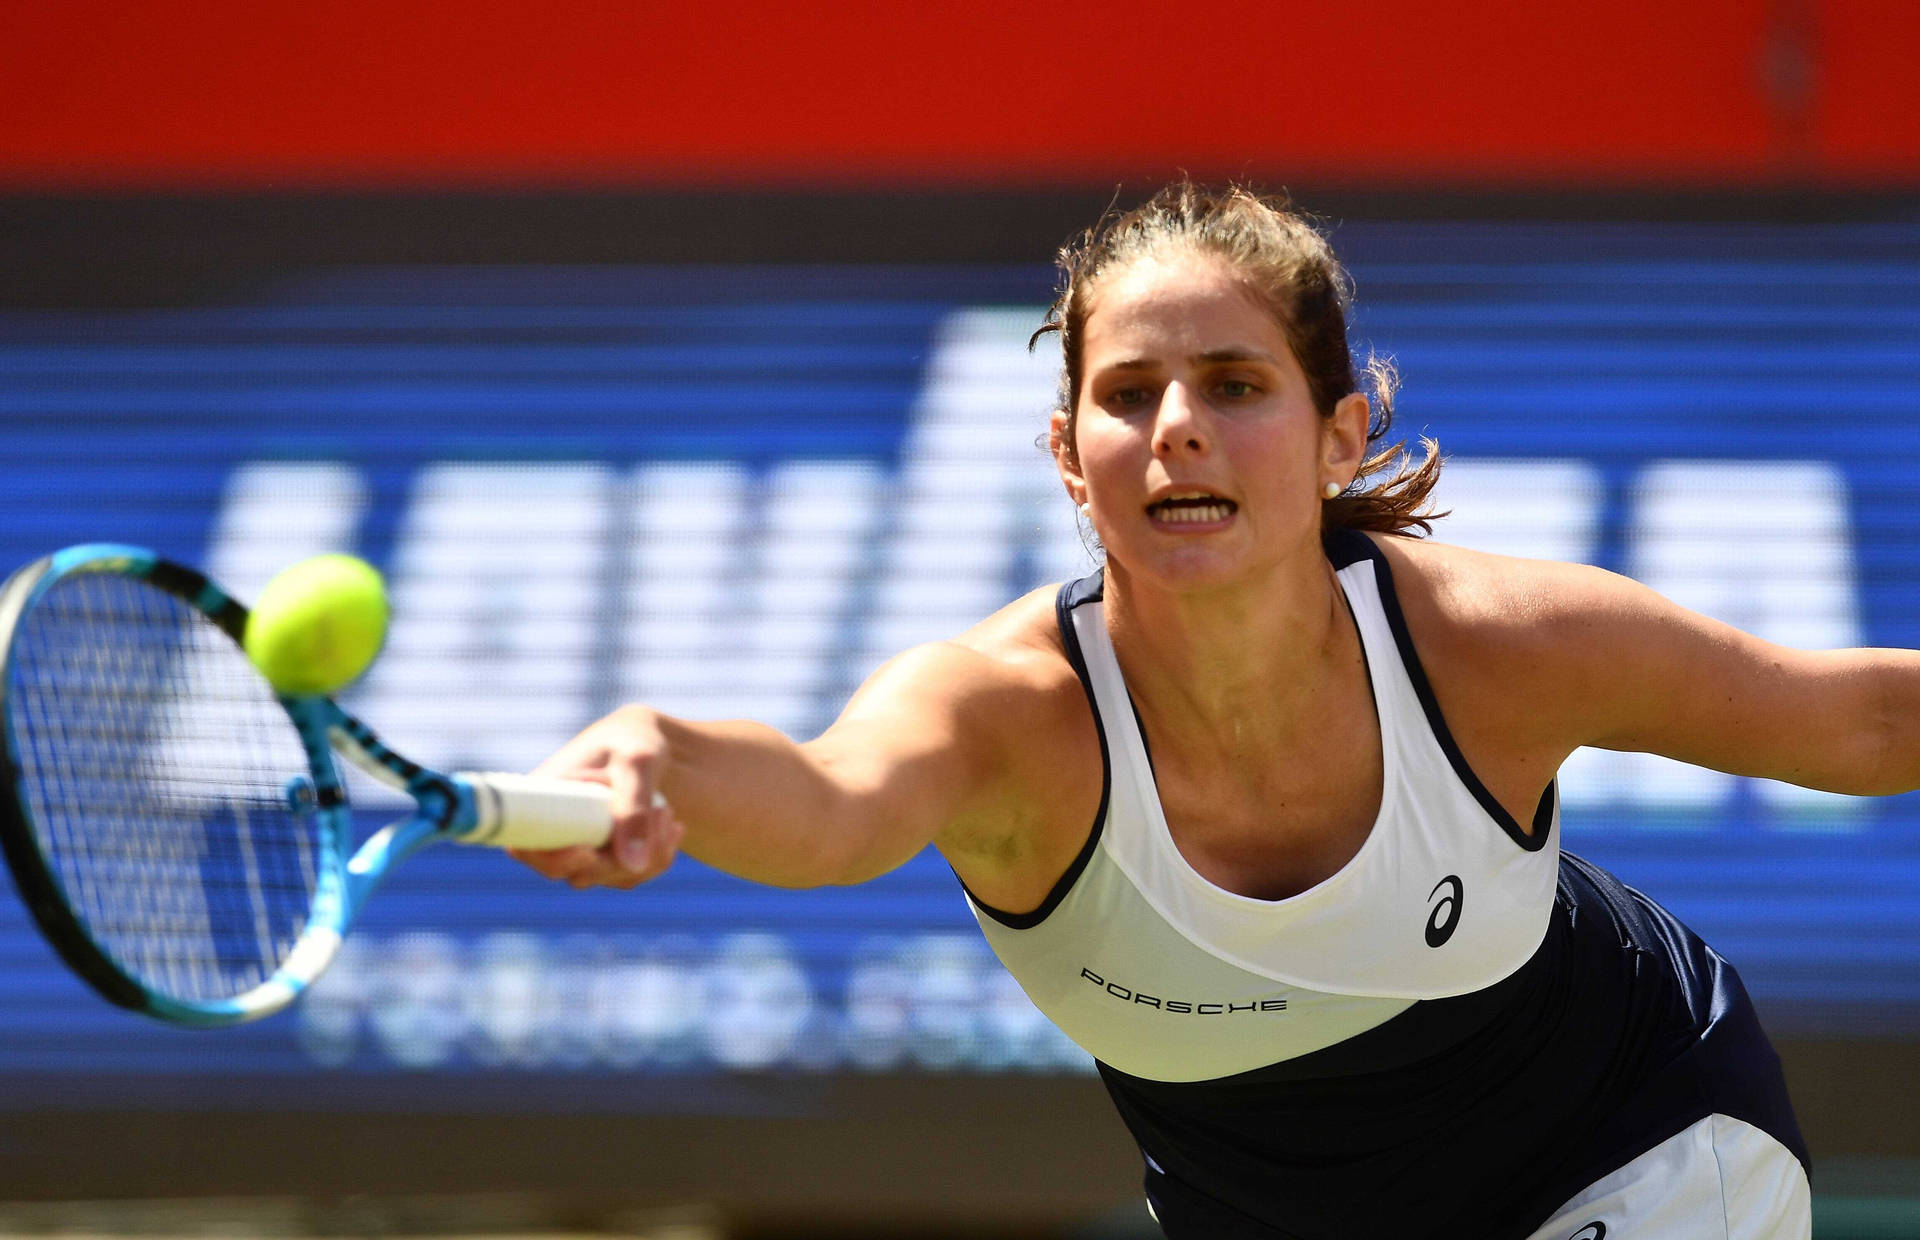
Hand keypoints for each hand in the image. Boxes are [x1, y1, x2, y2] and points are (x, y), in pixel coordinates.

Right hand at [507, 705, 686, 889]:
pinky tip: (671, 825)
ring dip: (648, 853)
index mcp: (541, 798)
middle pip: (575, 873)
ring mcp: (579, 848)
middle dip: (622, 854)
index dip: (551, 859)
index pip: (523, 846)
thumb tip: (633, 865)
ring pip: (609, 878)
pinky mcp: (605, 859)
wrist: (650, 746)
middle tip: (658, 813)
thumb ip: (634, 808)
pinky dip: (658, 856)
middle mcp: (554, 829)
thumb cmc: (634, 742)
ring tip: (666, 810)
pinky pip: (631, 876)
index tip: (589, 850)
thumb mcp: (637, 763)